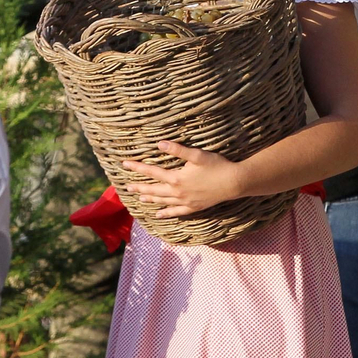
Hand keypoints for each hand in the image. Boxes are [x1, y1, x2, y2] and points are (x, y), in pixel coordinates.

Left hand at [123, 142, 241, 217]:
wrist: (233, 183)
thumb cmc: (216, 166)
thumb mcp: (196, 155)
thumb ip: (177, 150)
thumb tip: (159, 143)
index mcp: (176, 178)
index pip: (152, 172)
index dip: (137, 168)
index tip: (124, 164)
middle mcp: (178, 192)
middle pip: (154, 189)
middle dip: (139, 186)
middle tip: (126, 187)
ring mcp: (185, 201)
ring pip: (163, 201)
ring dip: (150, 198)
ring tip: (139, 197)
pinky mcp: (193, 207)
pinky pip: (176, 212)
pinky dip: (166, 213)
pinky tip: (158, 214)